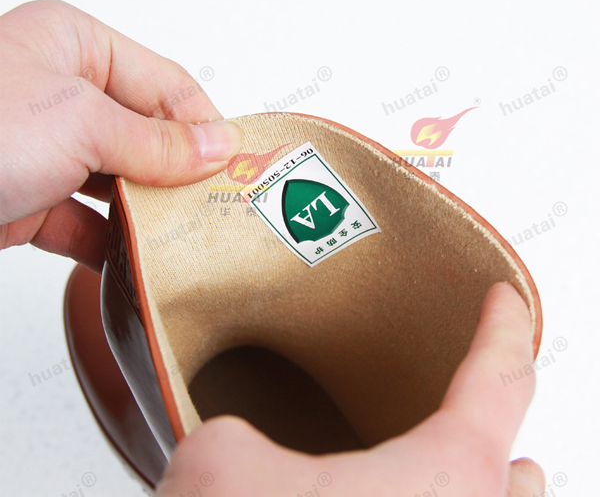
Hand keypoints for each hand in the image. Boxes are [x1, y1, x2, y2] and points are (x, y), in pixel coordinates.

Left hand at [0, 0, 241, 271]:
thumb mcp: (80, 122)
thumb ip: (158, 139)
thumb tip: (218, 145)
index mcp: (76, 46)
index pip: (167, 84)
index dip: (206, 124)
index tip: (237, 164)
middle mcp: (62, 93)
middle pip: (147, 135)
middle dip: (181, 173)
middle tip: (219, 206)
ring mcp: (46, 148)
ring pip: (121, 181)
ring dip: (149, 212)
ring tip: (186, 237)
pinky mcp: (29, 198)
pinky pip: (86, 220)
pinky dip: (111, 242)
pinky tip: (135, 259)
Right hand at [156, 283, 544, 496]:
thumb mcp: (221, 467)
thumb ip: (231, 441)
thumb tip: (229, 457)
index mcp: (444, 479)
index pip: (496, 375)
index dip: (501, 323)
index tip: (502, 296)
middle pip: (514, 472)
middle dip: (510, 432)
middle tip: (503, 392)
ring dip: (498, 492)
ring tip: (507, 473)